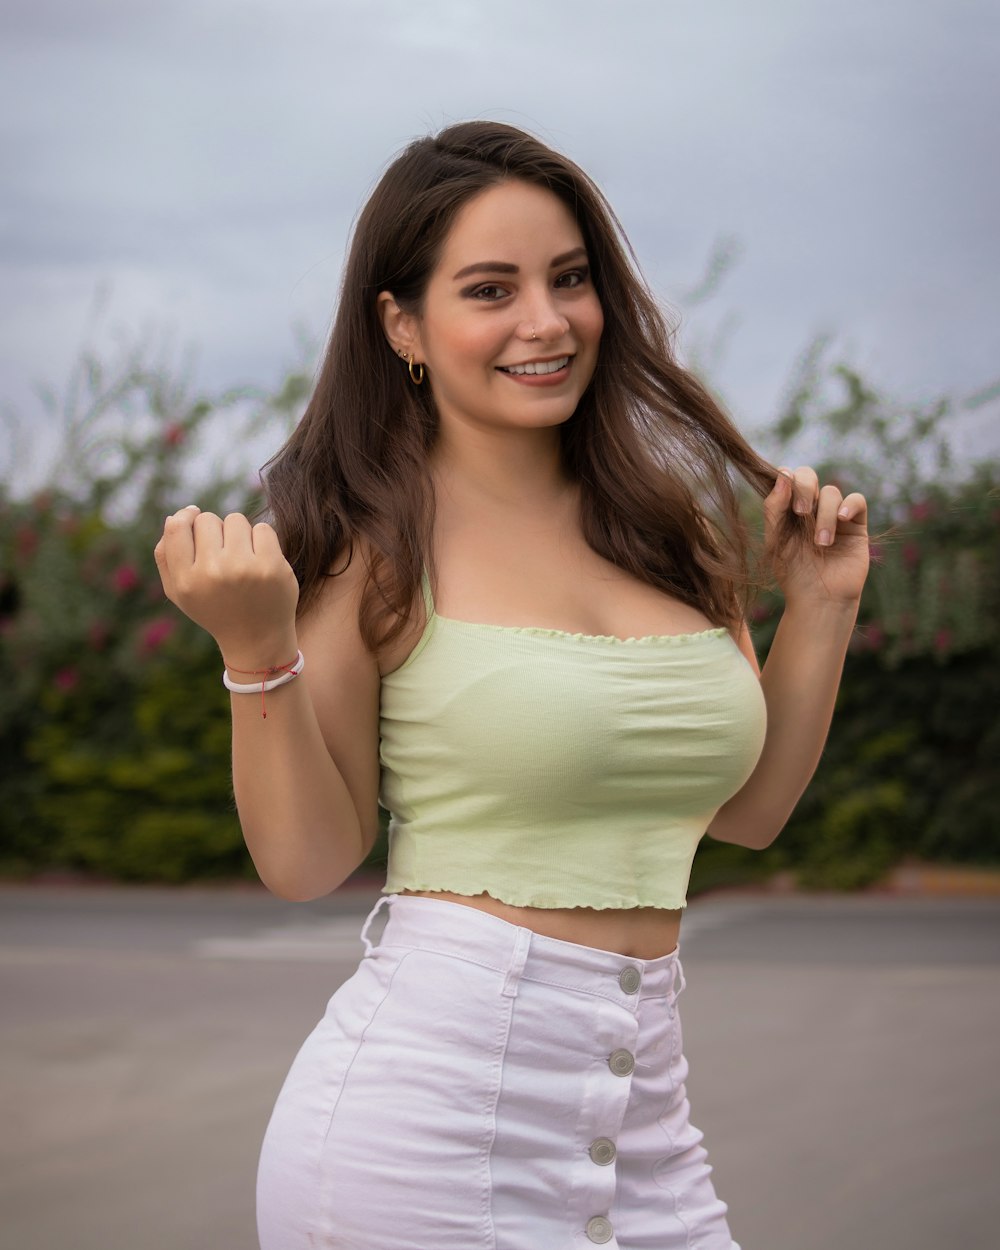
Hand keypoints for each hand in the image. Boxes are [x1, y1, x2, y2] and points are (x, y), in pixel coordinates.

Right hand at [153, 506, 299, 664]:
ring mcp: (244, 568)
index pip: (176, 527)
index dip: (185, 516)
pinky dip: (262, 540)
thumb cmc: (215, 609)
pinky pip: (262, 528)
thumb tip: (175, 516)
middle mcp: (212, 573)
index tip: (194, 515)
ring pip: (235, 520)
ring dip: (239, 533)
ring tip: (242, 558)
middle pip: (207, 520)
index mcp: (186, 581)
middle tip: (224, 553)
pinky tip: (260, 561)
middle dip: (215, 530)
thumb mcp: (179, 592)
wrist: (258, 639)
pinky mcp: (272, 566)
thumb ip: (166, 556)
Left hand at [763, 467, 869, 605]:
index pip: (788, 479)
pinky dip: (850, 505)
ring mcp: (834, 516)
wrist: (819, 599)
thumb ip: (774, 507)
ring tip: (821, 543)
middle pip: (809, 477)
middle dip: (804, 489)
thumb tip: (784, 474)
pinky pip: (857, 500)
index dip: (787, 479)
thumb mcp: (775, 539)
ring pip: (831, 492)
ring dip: (824, 515)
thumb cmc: (793, 574)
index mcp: (788, 510)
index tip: (785, 496)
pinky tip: (842, 520)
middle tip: (801, 512)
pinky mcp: (856, 525)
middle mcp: (811, 509)